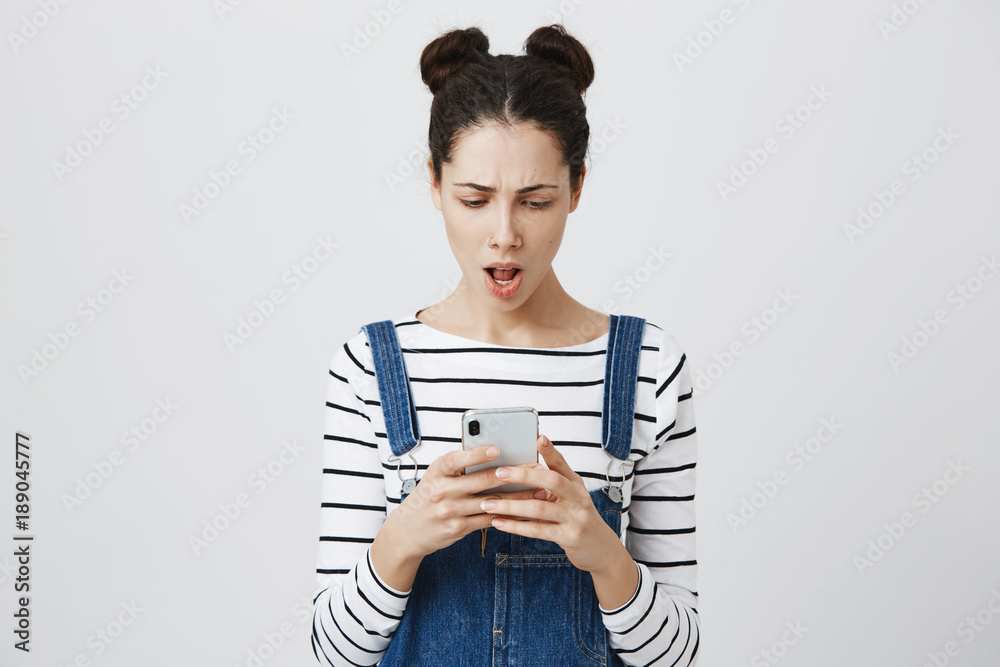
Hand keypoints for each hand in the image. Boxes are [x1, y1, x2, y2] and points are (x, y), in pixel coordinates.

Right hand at [381, 444, 540, 563]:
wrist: (407, 531)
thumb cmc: (428, 497)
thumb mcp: (436, 476)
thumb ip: (459, 466)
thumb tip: (492, 452)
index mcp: (438, 471)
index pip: (458, 459)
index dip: (478, 454)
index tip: (497, 449)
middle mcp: (443, 490)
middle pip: (482, 480)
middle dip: (512, 474)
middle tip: (535, 468)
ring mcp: (451, 510)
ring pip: (492, 501)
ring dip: (519, 496)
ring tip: (539, 491)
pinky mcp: (459, 528)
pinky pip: (488, 519)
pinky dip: (507, 514)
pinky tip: (524, 510)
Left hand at [480, 434, 626, 574]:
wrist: (602, 549)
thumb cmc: (580, 518)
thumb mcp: (572, 496)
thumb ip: (555, 481)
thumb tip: (530, 464)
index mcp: (576, 484)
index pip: (561, 463)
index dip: (550, 451)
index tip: (537, 438)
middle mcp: (578, 498)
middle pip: (551, 481)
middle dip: (523, 476)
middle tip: (499, 473)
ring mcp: (575, 518)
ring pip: (539, 508)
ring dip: (511, 505)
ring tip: (489, 503)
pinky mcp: (569, 537)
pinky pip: (538, 530)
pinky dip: (516, 526)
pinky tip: (499, 522)